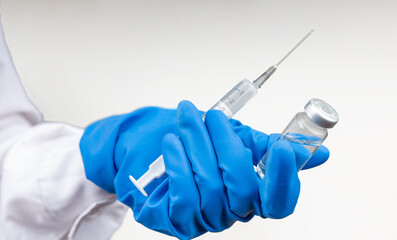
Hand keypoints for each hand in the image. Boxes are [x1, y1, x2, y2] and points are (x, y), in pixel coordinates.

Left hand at [80, 101, 328, 238]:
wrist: (162, 148)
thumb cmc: (204, 146)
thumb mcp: (240, 140)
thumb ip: (272, 146)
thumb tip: (320, 153)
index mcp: (254, 196)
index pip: (279, 203)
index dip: (285, 180)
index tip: (283, 147)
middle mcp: (233, 212)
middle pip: (242, 188)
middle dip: (226, 144)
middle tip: (211, 115)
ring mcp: (206, 219)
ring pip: (210, 184)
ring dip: (197, 144)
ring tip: (186, 118)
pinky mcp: (179, 219)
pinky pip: (183, 192)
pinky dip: (178, 161)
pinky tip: (172, 142)